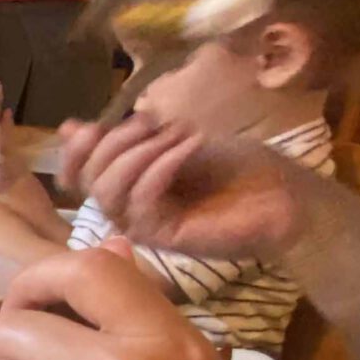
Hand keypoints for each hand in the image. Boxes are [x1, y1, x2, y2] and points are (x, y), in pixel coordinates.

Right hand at [56, 116, 315, 262]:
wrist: (289, 198)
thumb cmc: (241, 167)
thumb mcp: (176, 137)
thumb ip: (127, 136)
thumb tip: (69, 127)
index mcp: (129, 185)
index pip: (77, 176)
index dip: (74, 152)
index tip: (93, 125)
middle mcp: (130, 209)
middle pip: (88, 181)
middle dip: (113, 142)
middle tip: (153, 121)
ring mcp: (146, 226)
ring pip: (107, 194)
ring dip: (135, 154)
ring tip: (173, 133)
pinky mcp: (165, 238)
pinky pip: (142, 202)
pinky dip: (160, 167)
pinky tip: (186, 146)